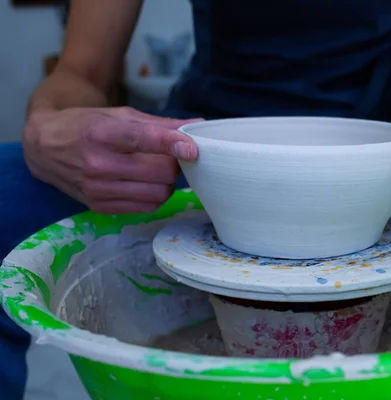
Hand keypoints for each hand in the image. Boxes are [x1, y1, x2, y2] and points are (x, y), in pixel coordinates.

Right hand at [23, 106, 200, 213]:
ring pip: (157, 193)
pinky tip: (148, 183)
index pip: (143, 139)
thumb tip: (196, 126)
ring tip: (159, 170)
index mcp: (101, 133)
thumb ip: (159, 124)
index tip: (192, 148)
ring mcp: (97, 189)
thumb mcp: (120, 115)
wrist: (45, 146)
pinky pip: (146, 207)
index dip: (172, 144)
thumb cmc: (86, 125)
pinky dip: (156, 196)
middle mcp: (97, 164)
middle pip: (159, 172)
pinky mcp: (99, 206)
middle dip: (175, 164)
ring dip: (168, 182)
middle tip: (172, 157)